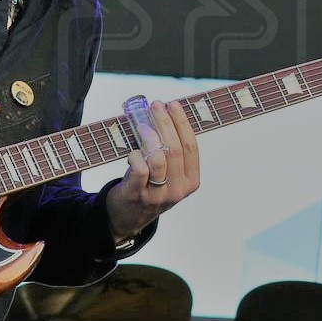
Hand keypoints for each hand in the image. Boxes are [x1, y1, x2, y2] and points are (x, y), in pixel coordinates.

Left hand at [107, 99, 199, 239]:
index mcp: (191, 181)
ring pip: (158, 158)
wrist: (130, 216)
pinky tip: (132, 150)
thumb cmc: (150, 185)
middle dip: (165, 122)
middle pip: (174, 149)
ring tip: (142, 124)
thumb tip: (165, 113)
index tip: (173, 105)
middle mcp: (178, 189)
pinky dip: (135, 154)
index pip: (190, 146)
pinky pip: (139, 169)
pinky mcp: (138, 194)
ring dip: (149, 136)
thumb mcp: (170, 175)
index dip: (182, 123)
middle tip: (156, 106)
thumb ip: (172, 151)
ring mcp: (158, 194)